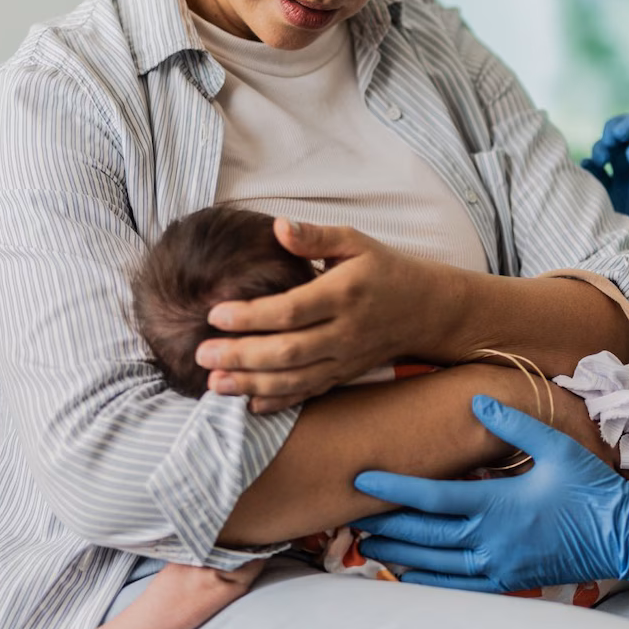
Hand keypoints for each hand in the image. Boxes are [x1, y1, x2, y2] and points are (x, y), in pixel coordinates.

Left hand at [196, 218, 460, 413]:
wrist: (427, 309)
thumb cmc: (384, 269)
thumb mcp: (355, 241)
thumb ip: (315, 236)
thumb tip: (278, 226)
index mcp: (343, 294)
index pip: (290, 310)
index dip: (250, 315)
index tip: (214, 313)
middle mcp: (344, 332)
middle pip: (287, 351)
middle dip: (240, 356)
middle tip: (202, 354)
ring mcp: (344, 359)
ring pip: (294, 379)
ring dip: (251, 384)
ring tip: (213, 383)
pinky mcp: (344, 375)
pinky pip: (309, 393)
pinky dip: (279, 402)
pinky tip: (248, 403)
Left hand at [351, 396, 628, 598]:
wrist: (627, 538)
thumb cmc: (593, 490)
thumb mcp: (559, 448)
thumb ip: (515, 424)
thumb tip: (477, 399)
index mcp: (500, 505)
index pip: (433, 497)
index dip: (394, 487)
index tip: (362, 478)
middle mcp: (492, 541)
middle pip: (423, 535)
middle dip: (384, 524)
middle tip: (350, 513)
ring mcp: (499, 566)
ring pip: (434, 565)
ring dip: (398, 553)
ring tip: (366, 542)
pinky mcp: (509, 581)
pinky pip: (457, 588)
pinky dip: (427, 580)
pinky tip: (406, 573)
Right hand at [582, 114, 628, 308]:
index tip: (620, 132)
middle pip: (627, 133)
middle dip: (613, 132)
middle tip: (606, 146)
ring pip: (610, 151)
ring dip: (600, 148)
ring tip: (599, 160)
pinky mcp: (613, 199)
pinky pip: (596, 176)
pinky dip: (588, 169)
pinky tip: (589, 173)